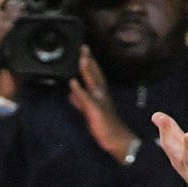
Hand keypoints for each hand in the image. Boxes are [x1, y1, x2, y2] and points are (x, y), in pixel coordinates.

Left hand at [68, 46, 137, 162]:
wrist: (116, 140)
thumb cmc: (105, 127)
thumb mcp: (90, 111)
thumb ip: (80, 101)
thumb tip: (71, 93)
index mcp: (101, 94)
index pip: (95, 75)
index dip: (90, 62)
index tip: (85, 50)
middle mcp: (101, 95)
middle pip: (95, 74)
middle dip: (89, 60)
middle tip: (84, 47)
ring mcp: (99, 102)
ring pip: (93, 83)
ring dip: (87, 70)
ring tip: (82, 58)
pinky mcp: (96, 111)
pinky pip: (87, 99)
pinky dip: (80, 90)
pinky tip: (73, 83)